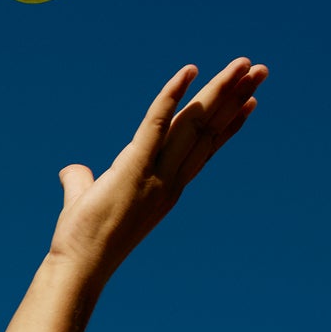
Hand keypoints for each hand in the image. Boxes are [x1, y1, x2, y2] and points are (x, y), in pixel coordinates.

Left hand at [49, 58, 266, 283]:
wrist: (80, 268)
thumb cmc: (83, 241)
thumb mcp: (86, 202)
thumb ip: (82, 181)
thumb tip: (70, 171)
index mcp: (167, 186)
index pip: (205, 148)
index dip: (228, 124)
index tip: (249, 101)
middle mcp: (170, 179)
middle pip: (209, 130)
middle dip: (235, 98)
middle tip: (260, 69)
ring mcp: (157, 174)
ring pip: (195, 123)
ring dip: (221, 90)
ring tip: (245, 64)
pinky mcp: (134, 167)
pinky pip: (156, 123)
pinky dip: (172, 95)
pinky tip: (190, 70)